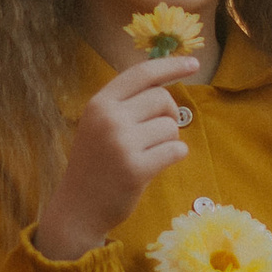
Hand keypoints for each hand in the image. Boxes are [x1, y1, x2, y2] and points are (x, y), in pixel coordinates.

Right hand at [33, 57, 201, 259]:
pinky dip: (174, 156)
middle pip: (162, 98)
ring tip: (149, 153)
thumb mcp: (99, 125)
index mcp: (99, 103)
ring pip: (171, 126)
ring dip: (169, 140)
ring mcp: (122, 144)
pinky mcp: (136, 169)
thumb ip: (126, 104)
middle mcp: (109, 119)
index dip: (171, 65)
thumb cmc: (95, 164)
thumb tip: (167, 85)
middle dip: (169, 114)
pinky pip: (176, 150)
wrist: (77, 207)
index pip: (142, 73)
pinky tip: (157, 164)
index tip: (193, 63)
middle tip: (158, 133)